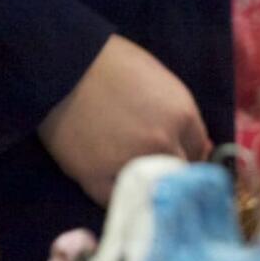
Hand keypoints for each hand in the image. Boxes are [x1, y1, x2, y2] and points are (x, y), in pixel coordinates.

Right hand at [38, 34, 211, 204]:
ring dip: (145, 185)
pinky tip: (108, 177)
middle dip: (171, 172)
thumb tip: (200, 146)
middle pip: (181, 174)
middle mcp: (163, 142)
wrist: (59, 61)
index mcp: (182, 115)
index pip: (200, 151)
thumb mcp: (159, 79)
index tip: (176, 156)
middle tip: (151, 165)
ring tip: (127, 170)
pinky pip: (117, 199)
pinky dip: (115, 193)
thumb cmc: (109, 62)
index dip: (188, 154)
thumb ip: (180, 115)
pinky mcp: (97, 177)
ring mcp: (131, 162)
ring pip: (152, 189)